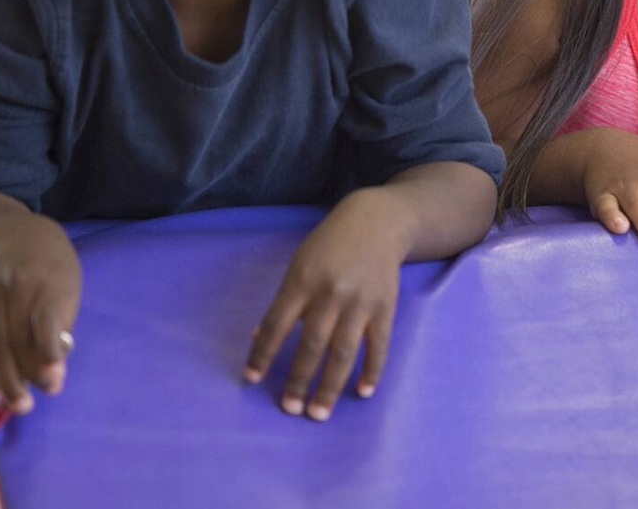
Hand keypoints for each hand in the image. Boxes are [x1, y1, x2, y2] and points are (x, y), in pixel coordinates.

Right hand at [0, 214, 80, 413]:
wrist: (17, 236)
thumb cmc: (54, 269)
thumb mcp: (67, 288)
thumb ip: (61, 327)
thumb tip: (54, 372)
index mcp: (48, 282)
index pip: (45, 319)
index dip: (48, 350)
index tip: (54, 380)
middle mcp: (17, 287)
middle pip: (15, 336)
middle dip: (24, 374)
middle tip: (32, 405)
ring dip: (5, 377)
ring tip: (17, 404)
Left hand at [244, 189, 406, 420]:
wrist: (377, 223)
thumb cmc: (330, 246)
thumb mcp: (299, 264)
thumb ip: (284, 302)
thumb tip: (261, 338)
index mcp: (303, 280)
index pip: (277, 324)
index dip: (263, 353)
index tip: (251, 379)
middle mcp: (331, 293)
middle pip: (311, 345)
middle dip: (299, 380)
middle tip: (289, 409)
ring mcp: (361, 302)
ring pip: (343, 352)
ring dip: (330, 386)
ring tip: (319, 413)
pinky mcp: (385, 307)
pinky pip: (378, 346)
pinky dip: (371, 370)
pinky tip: (362, 392)